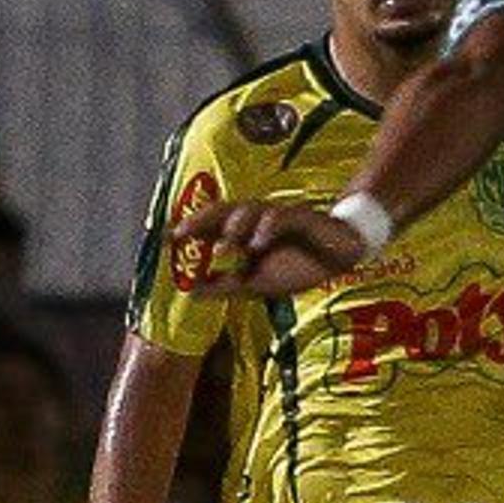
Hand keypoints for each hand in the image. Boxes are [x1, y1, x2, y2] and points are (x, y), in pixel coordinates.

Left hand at [170, 196, 370, 297]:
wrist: (342, 254)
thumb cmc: (299, 265)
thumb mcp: (256, 283)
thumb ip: (225, 285)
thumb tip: (191, 291)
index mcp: (244, 234)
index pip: (210, 228)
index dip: (187, 230)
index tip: (161, 239)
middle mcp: (256, 221)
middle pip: (224, 212)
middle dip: (200, 220)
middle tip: (179, 232)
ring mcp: (277, 217)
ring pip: (251, 211)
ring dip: (234, 226)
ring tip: (220, 246)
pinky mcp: (301, 218)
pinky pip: (282, 218)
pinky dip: (268, 229)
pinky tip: (257, 244)